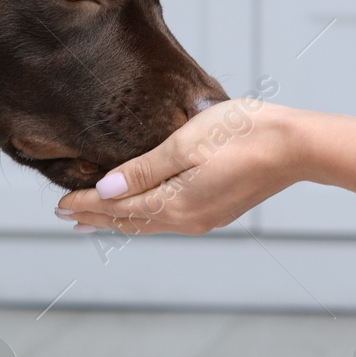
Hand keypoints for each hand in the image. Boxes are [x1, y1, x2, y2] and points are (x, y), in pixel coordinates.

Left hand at [57, 99, 300, 235]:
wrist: (296, 145)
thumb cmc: (242, 133)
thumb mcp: (185, 144)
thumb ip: (143, 169)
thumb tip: (105, 190)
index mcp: (175, 204)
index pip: (118, 208)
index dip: (86, 205)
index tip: (59, 204)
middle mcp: (188, 219)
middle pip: (131, 221)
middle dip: (97, 217)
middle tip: (66, 216)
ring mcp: (205, 218)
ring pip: (150, 223)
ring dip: (120, 220)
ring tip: (95, 220)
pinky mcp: (218, 210)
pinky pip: (169, 219)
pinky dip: (145, 217)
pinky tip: (142, 212)